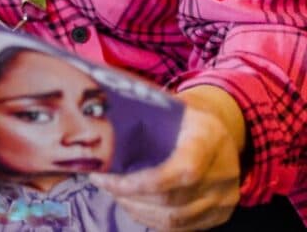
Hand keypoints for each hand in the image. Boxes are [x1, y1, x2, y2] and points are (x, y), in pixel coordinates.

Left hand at [91, 86, 244, 230]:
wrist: (221, 132)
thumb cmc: (187, 116)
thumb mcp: (173, 104)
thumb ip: (144, 112)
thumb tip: (101, 114)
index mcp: (208, 140)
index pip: (182, 170)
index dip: (142, 182)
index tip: (108, 178)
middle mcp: (221, 174)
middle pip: (172, 199)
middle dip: (129, 195)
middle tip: (103, 183)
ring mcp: (223, 200)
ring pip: (174, 219)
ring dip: (136, 209)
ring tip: (114, 193)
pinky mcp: (219, 216)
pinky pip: (181, 228)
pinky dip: (152, 220)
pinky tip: (133, 205)